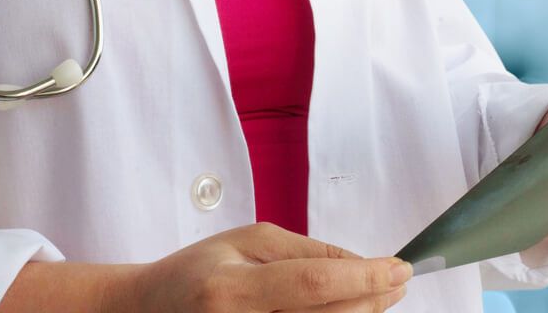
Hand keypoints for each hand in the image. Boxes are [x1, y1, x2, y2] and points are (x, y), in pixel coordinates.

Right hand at [117, 223, 411, 312]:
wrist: (147, 311)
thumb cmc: (199, 271)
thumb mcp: (250, 242)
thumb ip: (309, 252)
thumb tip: (362, 266)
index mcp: (233, 290)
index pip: (314, 285)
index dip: (364, 278)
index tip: (400, 267)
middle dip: (374, 300)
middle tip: (398, 279)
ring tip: (380, 296)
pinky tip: (350, 312)